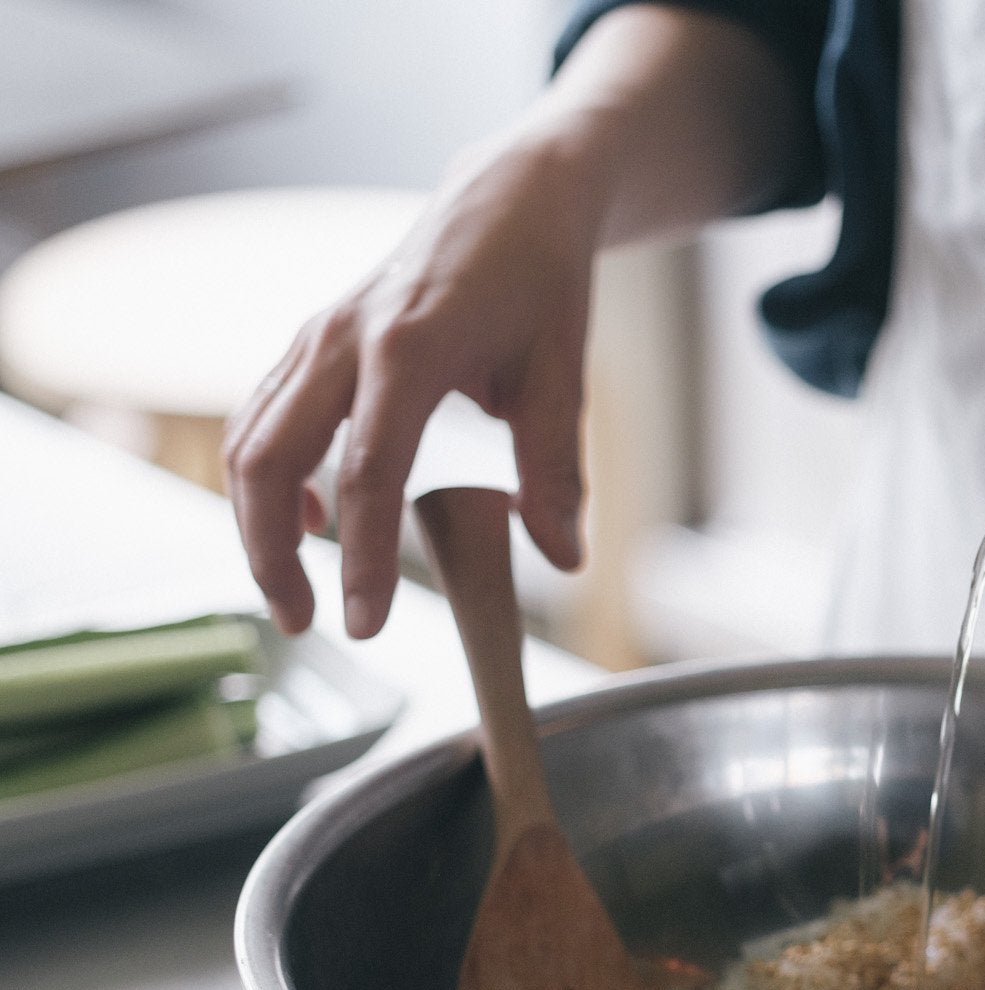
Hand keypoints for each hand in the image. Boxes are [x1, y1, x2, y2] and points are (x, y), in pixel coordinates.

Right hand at [224, 129, 606, 637]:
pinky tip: (312, 522)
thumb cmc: (539, 279)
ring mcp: (317, 336)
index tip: (364, 625)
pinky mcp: (310, 343)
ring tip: (295, 595)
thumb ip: (557, 469)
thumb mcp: (564, 372)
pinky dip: (269, 478)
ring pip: (249, 440)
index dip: (363, 558)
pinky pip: (263, 418)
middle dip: (271, 553)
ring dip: (256, 524)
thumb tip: (562, 559)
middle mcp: (344, 339)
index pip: (369, 474)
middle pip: (269, 459)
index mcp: (411, 347)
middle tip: (307, 623)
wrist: (509, 197)